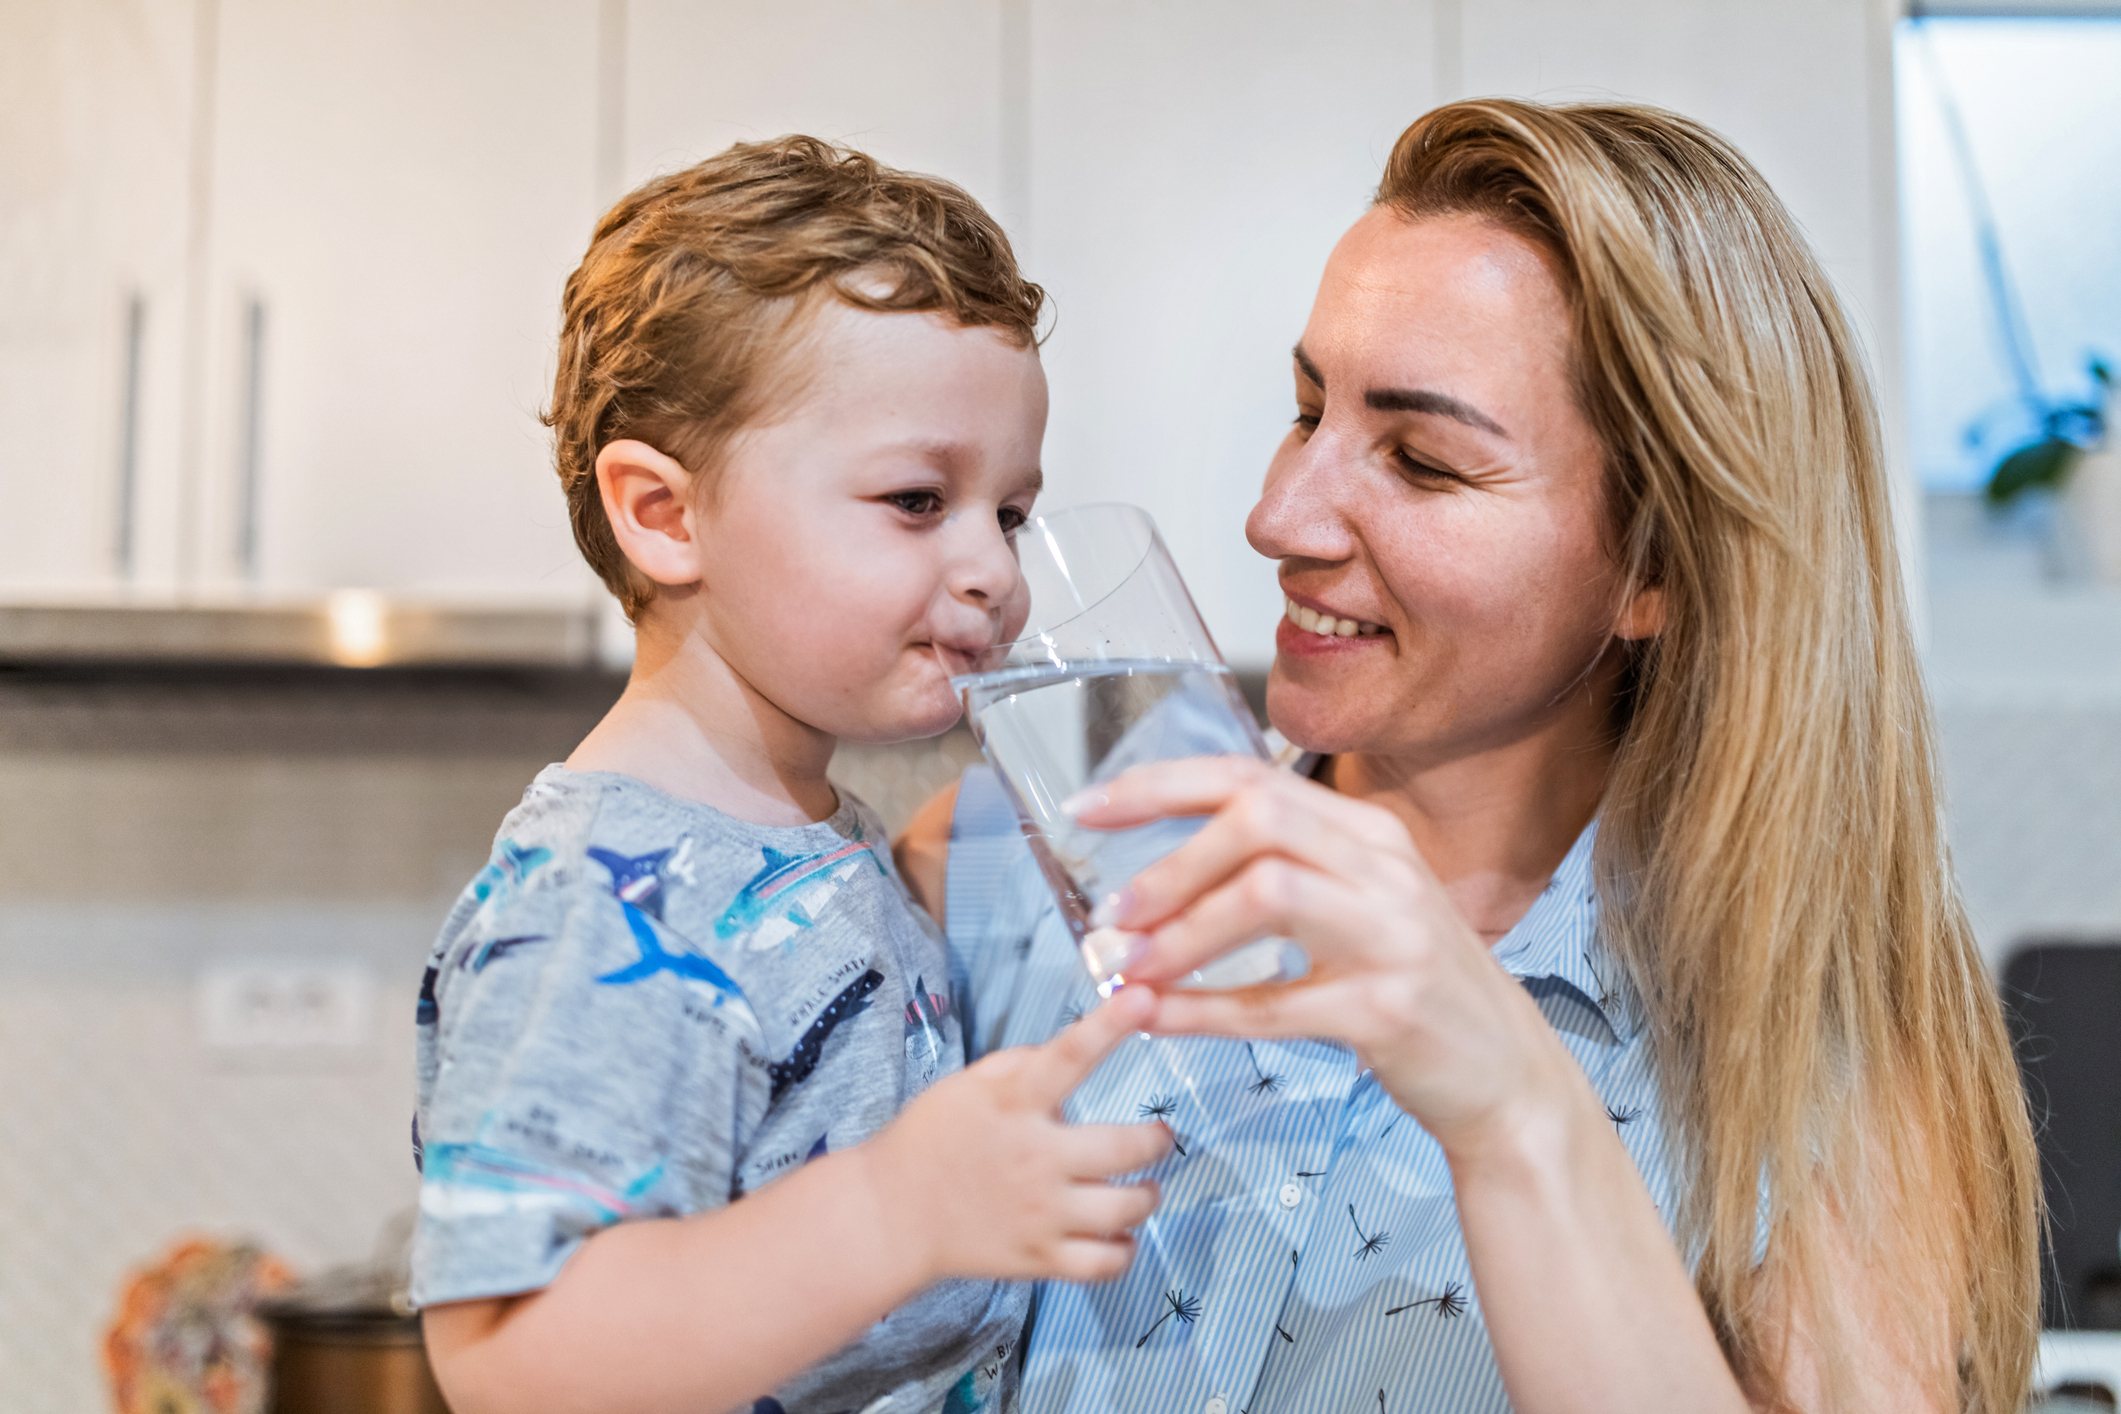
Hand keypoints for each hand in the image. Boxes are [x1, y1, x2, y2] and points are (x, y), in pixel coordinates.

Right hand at [864, 986, 1172, 1284]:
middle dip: (1156, 1139)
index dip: (1109, 1025)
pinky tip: (1117, 1233)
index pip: (1069, 1056)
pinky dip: (1124, 1250)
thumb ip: (1022, 1065)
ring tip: (1143, 1186)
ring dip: (1147, 1194)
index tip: (1142, 998)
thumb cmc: (930, 1139)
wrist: (891, 1214)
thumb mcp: (968, 1084)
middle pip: (1126, 1148)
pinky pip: (1106, 1264)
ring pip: (1127, 1208)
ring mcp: (1041, 1214)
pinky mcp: (1040, 1259)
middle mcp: (1035, 1158)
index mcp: (1013, 1104)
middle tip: (1158, 1135)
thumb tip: (1072, 1052)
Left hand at [1072, 756, 1579, 1159]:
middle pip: (1258, 821)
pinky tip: (1157, 1019)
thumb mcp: (1356, 909)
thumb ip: (1277, 875)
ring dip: (1182, 932)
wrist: (1505, 1074)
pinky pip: (1278, 1003)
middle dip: (1170, 862)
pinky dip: (1204, 1011)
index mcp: (1367, 833)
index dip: (1160, 786)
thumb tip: (1157, 878)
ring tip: (1127, 966)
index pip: (1250, 777)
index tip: (1088, 808)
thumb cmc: (1414, 989)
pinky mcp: (1389, 1010)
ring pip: (1267, 896)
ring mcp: (1393, 936)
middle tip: (1112, 911)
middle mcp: (1384, 868)